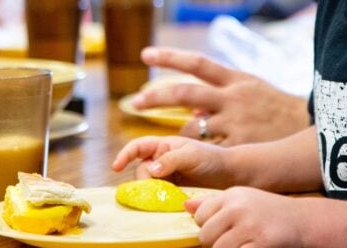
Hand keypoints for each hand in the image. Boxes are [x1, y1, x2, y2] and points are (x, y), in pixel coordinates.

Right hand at [111, 135, 232, 188]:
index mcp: (164, 145)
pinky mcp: (171, 190)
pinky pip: (158, 195)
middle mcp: (161, 159)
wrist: (230, 175)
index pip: (138, 147)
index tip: (116, 167)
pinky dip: (159, 199)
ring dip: (153, 192)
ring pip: (149, 185)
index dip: (125, 155)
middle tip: (158, 189)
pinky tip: (168, 202)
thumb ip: (171, 160)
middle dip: (146, 181)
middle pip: (141, 171)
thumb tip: (151, 169)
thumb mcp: (191, 155)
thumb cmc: (212, 159)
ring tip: (168, 196)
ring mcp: (166, 176)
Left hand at [135, 47, 308, 145]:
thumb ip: (222, 93)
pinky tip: (189, 160)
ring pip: (192, 127)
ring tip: (162, 146)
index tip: (145, 55)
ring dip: (176, 137)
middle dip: (157, 96)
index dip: (170, 57)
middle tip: (137, 101)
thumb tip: (192, 109)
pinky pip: (208, 149)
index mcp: (235, 79)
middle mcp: (232, 97)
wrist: (310, 129)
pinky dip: (196, 154)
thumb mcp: (252, 89)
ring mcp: (235, 122)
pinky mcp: (239, 144)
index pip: (197, 63)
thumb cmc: (277, 109)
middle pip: (185, 93)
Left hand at [186, 187, 301, 247]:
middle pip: (205, 235)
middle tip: (231, 241)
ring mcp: (250, 225)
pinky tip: (251, 247)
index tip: (220, 230)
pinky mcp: (262, 242)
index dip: (206, 227)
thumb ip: (214, 203)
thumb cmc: (268, 211)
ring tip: (241, 244)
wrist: (303, 220)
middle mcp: (238, 208)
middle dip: (214, 243)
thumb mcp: (242, 199)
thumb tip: (187, 207)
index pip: (200, 215)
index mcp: (232, 195)